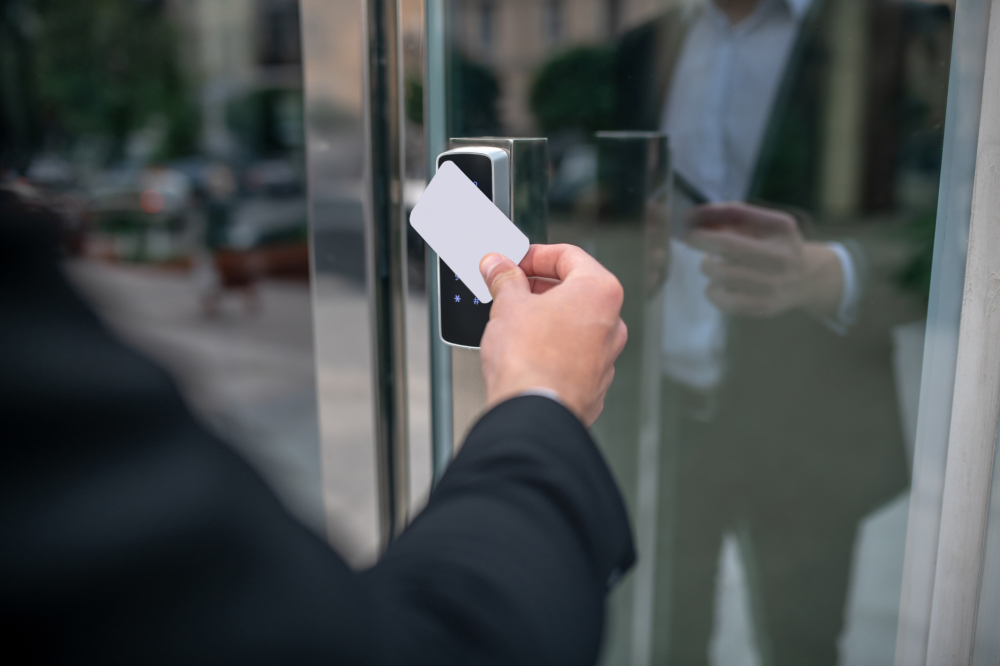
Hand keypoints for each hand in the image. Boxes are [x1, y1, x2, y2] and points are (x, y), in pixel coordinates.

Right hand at [478, 244, 627, 426]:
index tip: (512, 262)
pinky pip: (572, 354)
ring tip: (513, 320)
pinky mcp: (594, 384)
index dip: (534, 255)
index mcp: (600, 292)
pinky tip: (526, 351)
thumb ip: (505, 278)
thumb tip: (499, 266)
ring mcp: (606, 357)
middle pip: (574, 290)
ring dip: (546, 317)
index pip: (568, 256)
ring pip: (574, 324)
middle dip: (538, 286)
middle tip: (508, 287)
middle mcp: (611, 323)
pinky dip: (552, 347)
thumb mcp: (508, 304)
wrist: (533, 413)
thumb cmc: (531, 360)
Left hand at [685, 203, 842, 317]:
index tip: (687, 221)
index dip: (707, 220)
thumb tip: (692, 217)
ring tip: (712, 262)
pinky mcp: (764, 307)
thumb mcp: (764, 223)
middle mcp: (782, 257)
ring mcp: (775, 285)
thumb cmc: (773, 245)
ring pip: (722, 275)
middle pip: (729, 247)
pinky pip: (724, 301)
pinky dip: (712, 290)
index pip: (738, 220)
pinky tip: (718, 284)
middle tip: (690, 238)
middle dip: (701, 240)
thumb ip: (732, 215)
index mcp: (782, 229)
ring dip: (707, 265)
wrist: (806, 279)